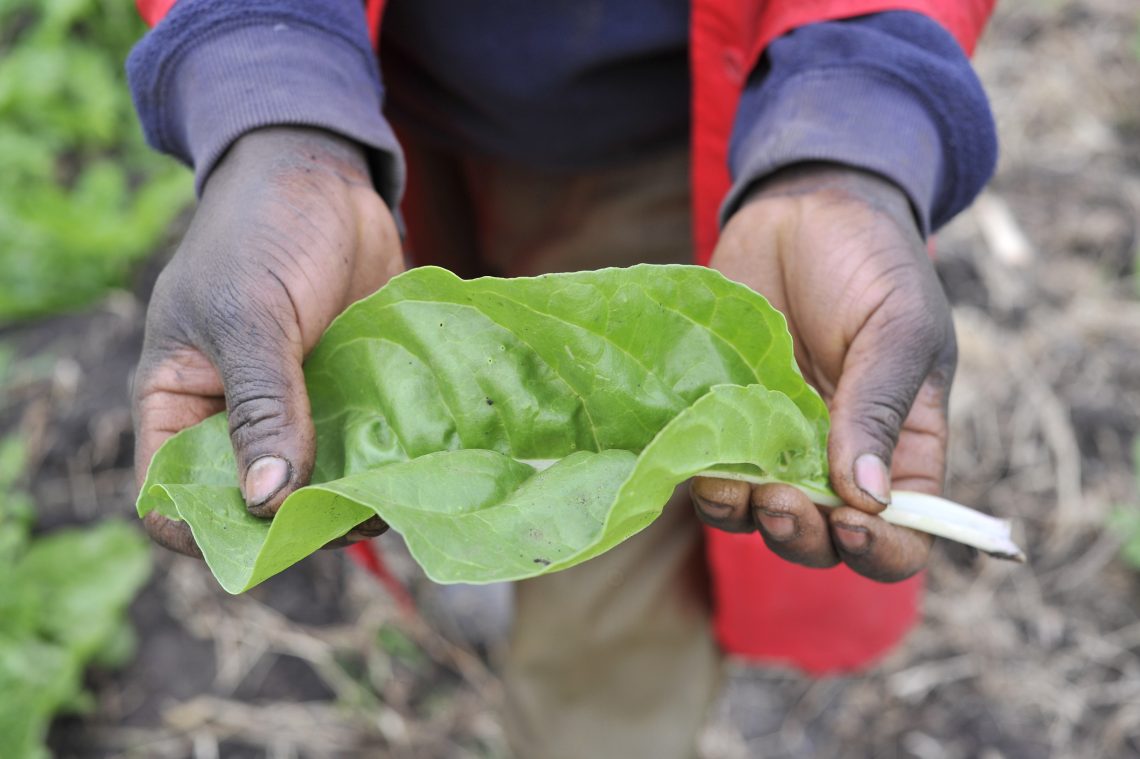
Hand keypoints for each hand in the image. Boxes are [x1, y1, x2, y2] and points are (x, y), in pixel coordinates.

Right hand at [133, 127, 401, 555]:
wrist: (325, 174)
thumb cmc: (262, 230)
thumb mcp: (250, 315)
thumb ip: (260, 405)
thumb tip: (267, 499)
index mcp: (181, 401)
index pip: (171, 495)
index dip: (208, 529)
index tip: (269, 538)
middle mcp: (235, 417)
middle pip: (257, 502)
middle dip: (303, 520)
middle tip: (357, 518)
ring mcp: (299, 408)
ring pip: (321, 482)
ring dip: (356, 497)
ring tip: (397, 494)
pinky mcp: (353, 393)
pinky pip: (367, 446)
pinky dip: (390, 463)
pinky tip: (423, 467)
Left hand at [691, 163, 955, 581]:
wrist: (801, 208)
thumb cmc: (869, 262)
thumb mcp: (897, 327)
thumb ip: (879, 407)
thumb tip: (870, 498)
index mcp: (900, 447)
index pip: (904, 533)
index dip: (881, 549)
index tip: (851, 524)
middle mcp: (837, 459)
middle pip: (822, 541)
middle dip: (800, 535)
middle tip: (780, 498)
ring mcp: (775, 441)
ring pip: (758, 517)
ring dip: (745, 516)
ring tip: (733, 483)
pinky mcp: (721, 418)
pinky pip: (709, 470)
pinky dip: (701, 478)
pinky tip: (695, 459)